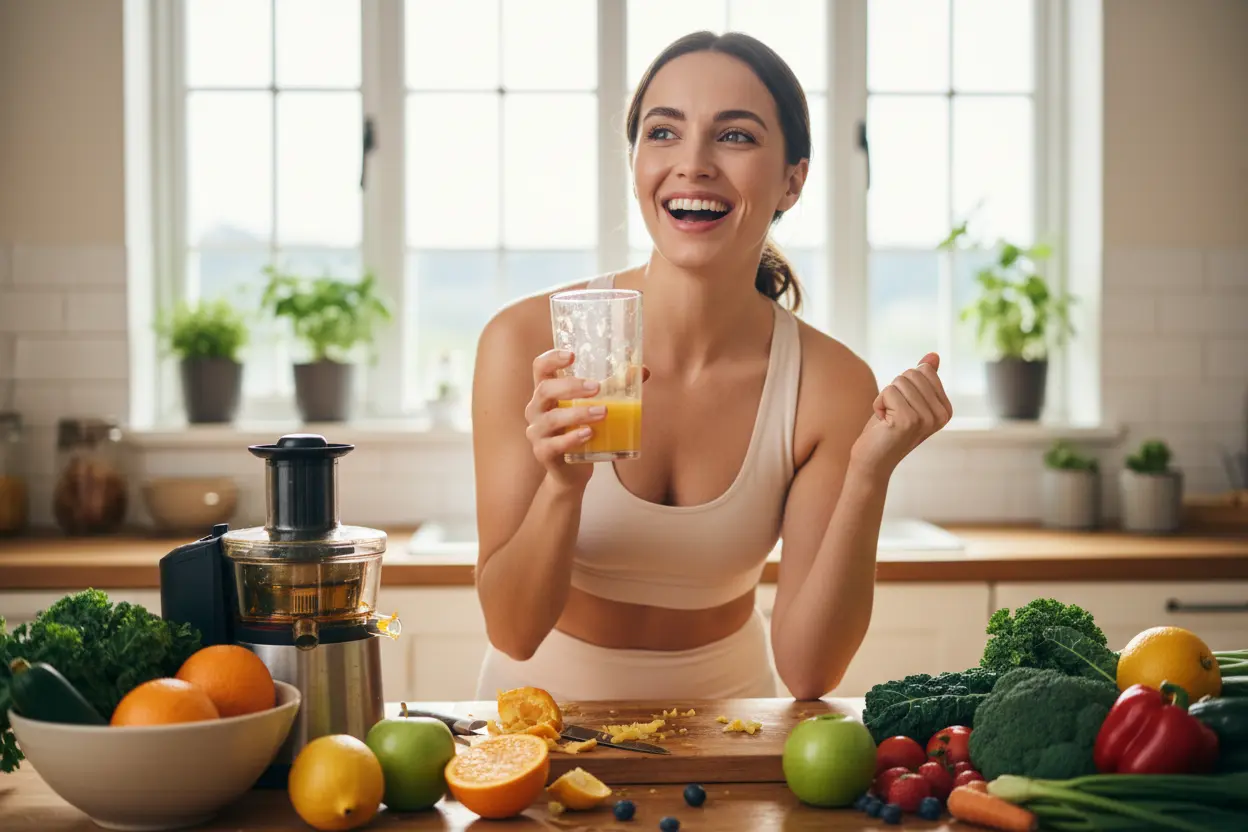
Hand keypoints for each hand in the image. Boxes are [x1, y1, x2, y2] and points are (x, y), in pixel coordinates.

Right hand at [523, 352, 649, 490]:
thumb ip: (616, 387)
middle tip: (596, 387)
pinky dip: (573, 438)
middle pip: (545, 390)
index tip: (572, 355)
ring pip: (552, 418)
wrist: (571, 472)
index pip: (540, 367)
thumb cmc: (581, 430)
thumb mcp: (594, 406)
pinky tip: (589, 434)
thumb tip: (643, 370)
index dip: (552, 358)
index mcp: (546, 392)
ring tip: (603, 412)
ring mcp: (537, 432)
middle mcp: (536, 409)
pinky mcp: (543, 453)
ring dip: (578, 413)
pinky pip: (554, 444)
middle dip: (571, 387)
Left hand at [850, 352, 951, 477]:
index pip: (924, 370)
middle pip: (912, 374)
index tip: (901, 407)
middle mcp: (940, 415)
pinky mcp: (908, 420)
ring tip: (888, 419)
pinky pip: (888, 391)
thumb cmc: (887, 429)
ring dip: (885, 398)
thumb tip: (934, 356)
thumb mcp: (907, 401)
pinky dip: (878, 404)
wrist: (872, 460)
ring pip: (899, 382)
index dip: (904, 385)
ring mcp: (926, 419)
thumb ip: (923, 380)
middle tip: (893, 414)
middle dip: (894, 390)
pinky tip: (882, 423)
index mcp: (945, 409)